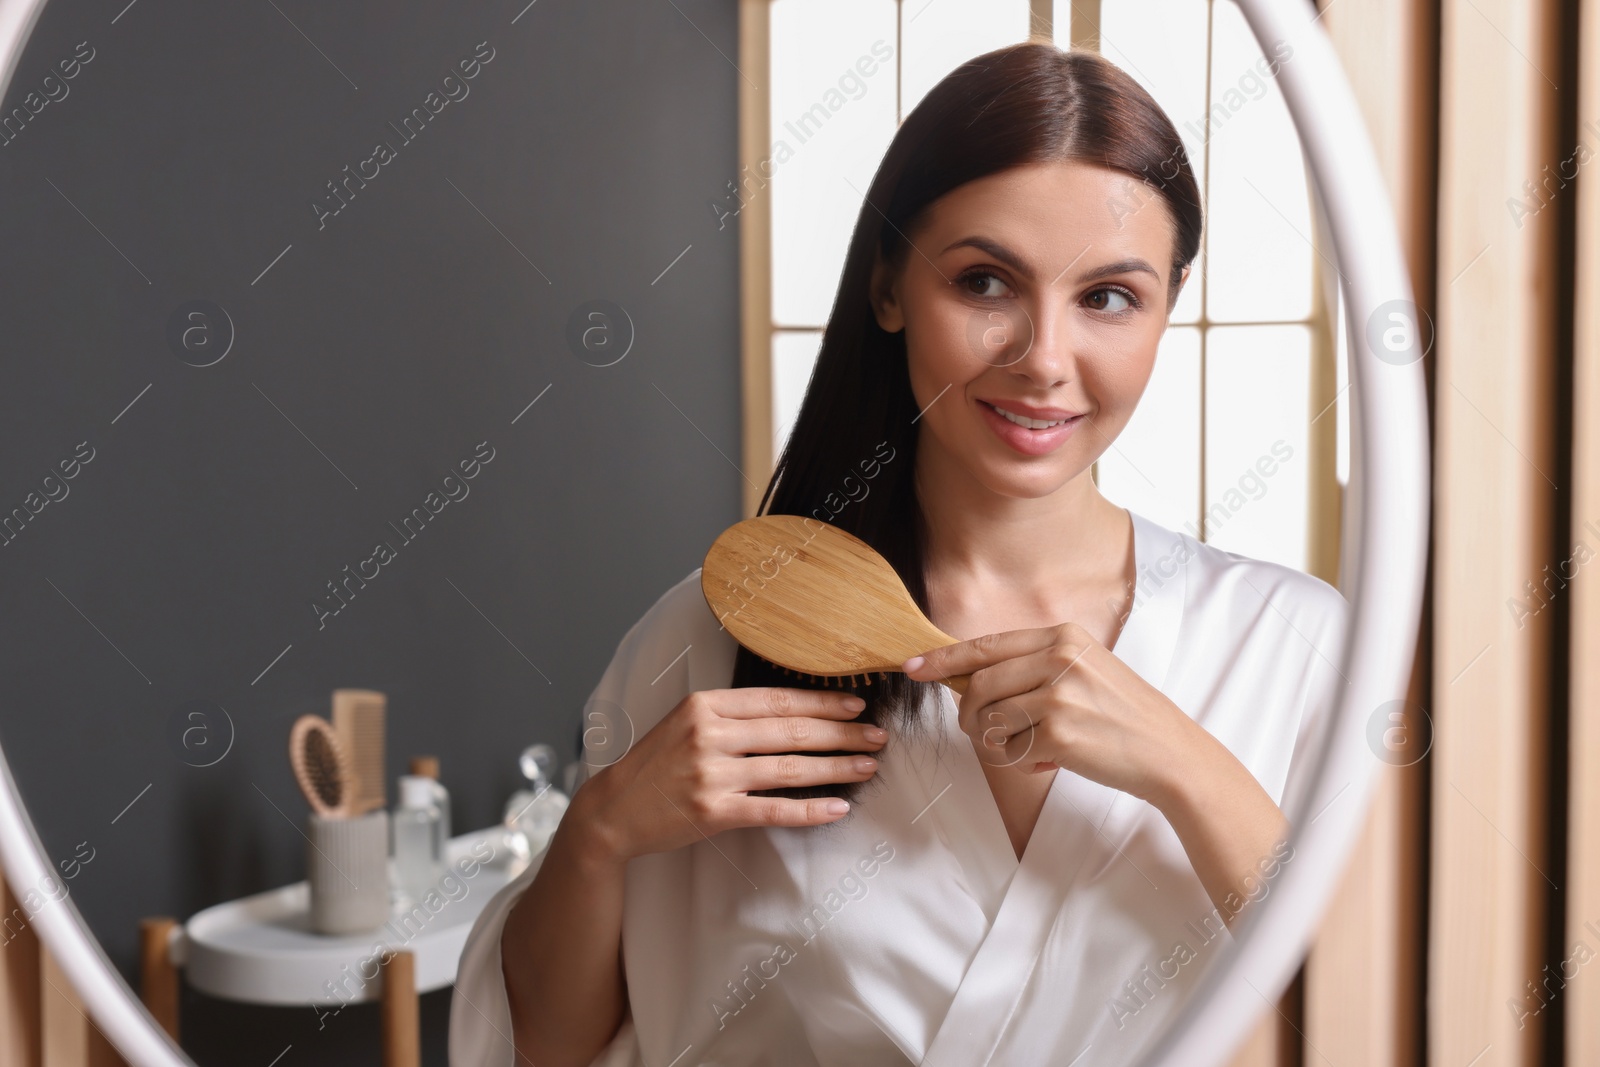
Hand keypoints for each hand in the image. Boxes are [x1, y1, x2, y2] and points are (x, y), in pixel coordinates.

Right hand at [574, 687, 886, 863]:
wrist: (615, 809)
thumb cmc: (655, 765)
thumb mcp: (685, 722)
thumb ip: (731, 715)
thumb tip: (792, 712)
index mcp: (705, 706)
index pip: (777, 700)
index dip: (821, 703)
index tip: (855, 706)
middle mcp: (710, 735)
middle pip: (791, 731)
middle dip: (841, 734)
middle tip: (877, 736)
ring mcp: (713, 775)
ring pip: (789, 769)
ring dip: (836, 768)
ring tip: (867, 767)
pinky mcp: (715, 812)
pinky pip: (773, 810)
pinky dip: (809, 810)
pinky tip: (838, 807)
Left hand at [903, 621, 1206, 806]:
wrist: (1169, 754)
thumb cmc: (1122, 717)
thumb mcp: (1084, 670)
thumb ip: (1033, 666)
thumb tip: (970, 679)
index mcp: (1063, 636)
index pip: (985, 645)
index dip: (943, 659)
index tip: (914, 668)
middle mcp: (1059, 658)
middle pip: (977, 686)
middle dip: (968, 716)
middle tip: (983, 733)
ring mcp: (1059, 695)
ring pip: (988, 722)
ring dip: (998, 743)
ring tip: (1030, 747)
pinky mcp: (1059, 733)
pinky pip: (1010, 751)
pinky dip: (1022, 763)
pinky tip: (1052, 760)